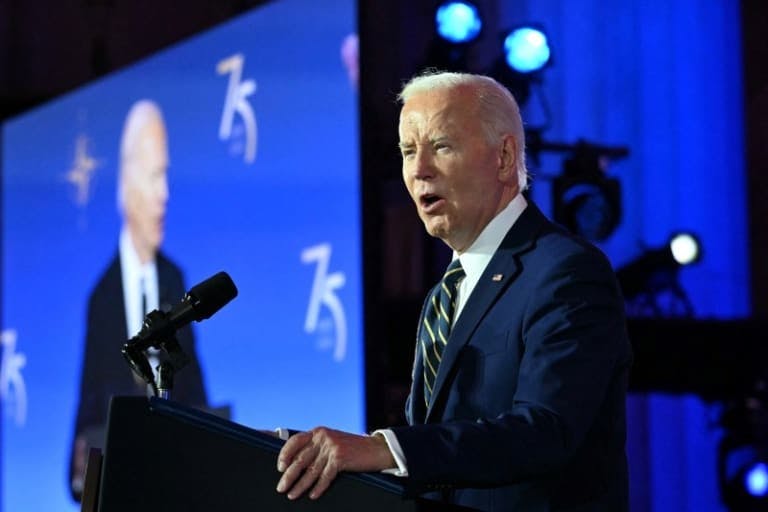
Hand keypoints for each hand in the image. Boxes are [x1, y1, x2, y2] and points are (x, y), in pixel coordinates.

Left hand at [276, 427, 394, 499]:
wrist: (375, 449)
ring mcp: (331, 448)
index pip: (295, 441)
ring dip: (300, 485)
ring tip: (292, 494)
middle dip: (288, 476)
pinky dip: (318, 488)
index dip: (284, 455)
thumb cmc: (352, 448)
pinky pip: (325, 477)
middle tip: (281, 487)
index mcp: (318, 432)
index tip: (280, 467)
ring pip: (311, 471)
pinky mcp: (340, 458)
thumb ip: (316, 447)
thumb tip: (295, 464)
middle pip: (300, 459)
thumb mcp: (332, 441)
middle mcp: (323, 437)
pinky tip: (312, 495)